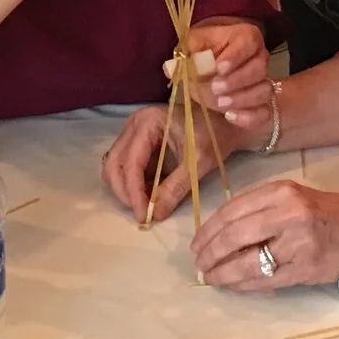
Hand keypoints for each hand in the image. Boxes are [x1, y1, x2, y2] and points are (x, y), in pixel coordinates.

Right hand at [101, 103, 250, 221]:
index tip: (144, 216)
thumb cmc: (214, 137)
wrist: (224, 124)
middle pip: (115, 164)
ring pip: (115, 167)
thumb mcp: (198, 163)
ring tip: (146, 206)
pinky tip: (148, 195)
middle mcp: (133, 124)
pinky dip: (132, 184)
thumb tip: (155, 215)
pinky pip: (125, 167)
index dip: (134, 192)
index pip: (131, 161)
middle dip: (125, 193)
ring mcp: (132, 132)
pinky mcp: (137, 143)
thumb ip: (175, 188)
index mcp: (147, 122)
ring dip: (126, 190)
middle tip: (143, 214)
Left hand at [173, 17, 270, 119]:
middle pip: (259, 69)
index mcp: (246, 37)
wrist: (211, 71)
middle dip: (236, 80)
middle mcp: (260, 58)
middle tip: (215, 87)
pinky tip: (230, 116)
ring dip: (242, 99)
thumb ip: (185, 53)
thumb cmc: (203, 53)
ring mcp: (263, 81)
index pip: (248, 43)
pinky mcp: (262, 104)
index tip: (219, 67)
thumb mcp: (192, 46)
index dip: (235, 56)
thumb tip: (171, 67)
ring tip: (220, 103)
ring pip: (264, 91)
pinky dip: (249, 117)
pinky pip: (264, 112)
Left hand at [191, 179, 338, 290]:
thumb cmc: (328, 212)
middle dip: (209, 253)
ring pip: (245, 261)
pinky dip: (242, 284)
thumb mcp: (293, 197)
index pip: (232, 211)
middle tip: (199, 264)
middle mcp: (288, 214)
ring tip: (211, 277)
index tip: (197, 243)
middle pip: (234, 235)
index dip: (208, 230)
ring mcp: (297, 243)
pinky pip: (264, 280)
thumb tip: (219, 234)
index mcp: (281, 192)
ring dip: (221, 272)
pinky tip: (232, 285)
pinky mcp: (305, 269)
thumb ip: (259, 210)